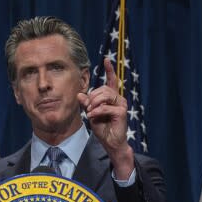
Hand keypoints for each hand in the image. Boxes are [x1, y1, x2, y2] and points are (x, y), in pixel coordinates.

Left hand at [77, 60, 133, 178]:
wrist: (110, 142)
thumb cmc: (102, 127)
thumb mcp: (91, 113)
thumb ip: (86, 103)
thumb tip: (79, 94)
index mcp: (112, 97)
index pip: (112, 80)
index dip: (110, 69)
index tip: (106, 59)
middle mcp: (118, 98)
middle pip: (103, 89)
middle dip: (92, 97)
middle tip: (88, 108)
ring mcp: (121, 104)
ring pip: (104, 96)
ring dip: (93, 104)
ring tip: (90, 112)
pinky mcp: (121, 112)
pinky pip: (105, 107)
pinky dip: (96, 112)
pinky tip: (92, 116)